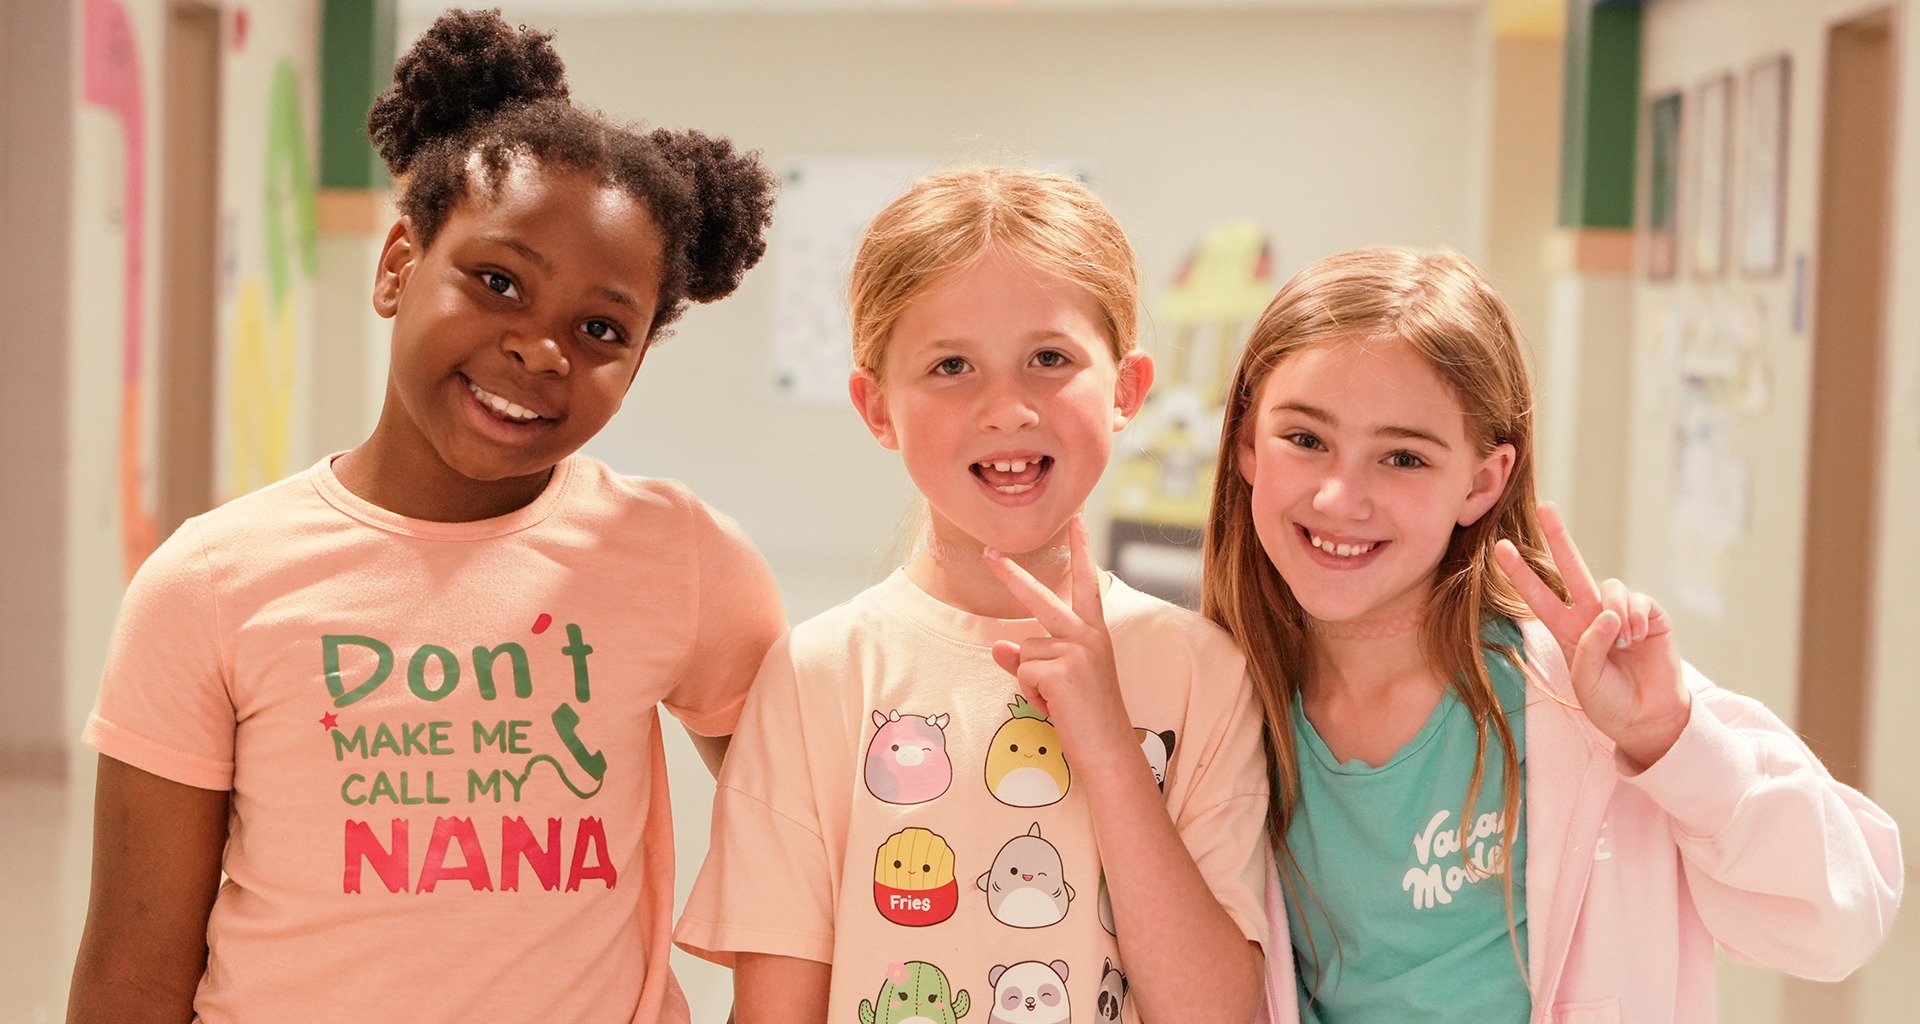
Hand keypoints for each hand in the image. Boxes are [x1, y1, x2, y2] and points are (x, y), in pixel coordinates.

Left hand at [983, 516, 1131, 754]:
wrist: (1108, 753)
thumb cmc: (1085, 719)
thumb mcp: (1058, 683)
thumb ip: (1028, 660)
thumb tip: (997, 645)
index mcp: (1094, 634)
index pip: (1087, 584)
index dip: (1081, 551)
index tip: (1076, 520)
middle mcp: (1089, 635)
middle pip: (1041, 598)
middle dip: (1010, 575)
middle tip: (987, 553)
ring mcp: (1077, 649)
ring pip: (1024, 651)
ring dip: (1031, 681)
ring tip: (1058, 702)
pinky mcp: (1063, 668)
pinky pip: (1023, 672)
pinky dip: (1032, 694)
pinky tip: (1056, 708)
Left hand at [1494, 504, 1689, 769]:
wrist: (1647, 719)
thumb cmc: (1609, 702)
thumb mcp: (1585, 680)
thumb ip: (1588, 647)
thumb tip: (1607, 613)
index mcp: (1566, 629)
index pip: (1538, 595)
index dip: (1520, 572)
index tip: (1499, 548)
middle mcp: (1590, 615)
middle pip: (1571, 568)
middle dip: (1559, 537)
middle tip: (1546, 508)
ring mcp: (1620, 613)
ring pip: (1609, 585)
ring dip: (1613, 610)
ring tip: (1622, 641)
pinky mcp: (1651, 615)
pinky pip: (1638, 601)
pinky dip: (1636, 618)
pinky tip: (1638, 638)